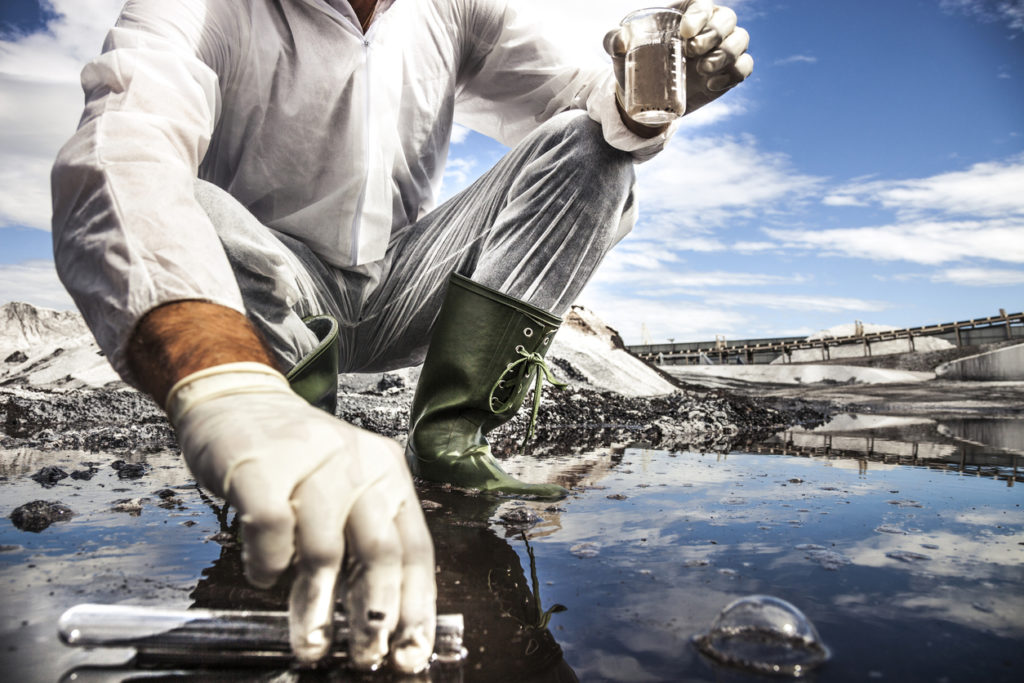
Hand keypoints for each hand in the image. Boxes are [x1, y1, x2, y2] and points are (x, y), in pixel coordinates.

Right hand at [168, 363, 435, 671]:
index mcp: (388, 474)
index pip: (414, 548)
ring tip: (309, 641)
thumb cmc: (295, 459)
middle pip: (379, 551)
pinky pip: (272, 530)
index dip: (415, 606)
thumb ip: (364, 543)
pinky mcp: (262, 465)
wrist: (238, 398)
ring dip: (315, 606)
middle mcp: (359, 463)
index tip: (410, 654)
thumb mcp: (346, 491)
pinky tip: (263, 576)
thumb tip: (382, 621)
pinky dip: (268, 565)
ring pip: (324, 549)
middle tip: (363, 657)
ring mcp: (312, 461)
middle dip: (373, 615)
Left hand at [604, 1, 753, 118]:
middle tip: (692, 52)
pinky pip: (744, 67)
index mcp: (688, 13)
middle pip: (727, 18)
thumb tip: (621, 41)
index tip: (684, 33)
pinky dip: (733, 74)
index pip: (703, 4)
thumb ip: (613, 40)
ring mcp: (723, 48)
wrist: (644, 95)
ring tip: (703, 69)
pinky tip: (712, 84)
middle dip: (714, 34)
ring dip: (726, 54)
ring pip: (741, 40)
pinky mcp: (729, 72)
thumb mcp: (619, 51)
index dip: (699, 15)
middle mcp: (710, 26)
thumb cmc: (635, 62)